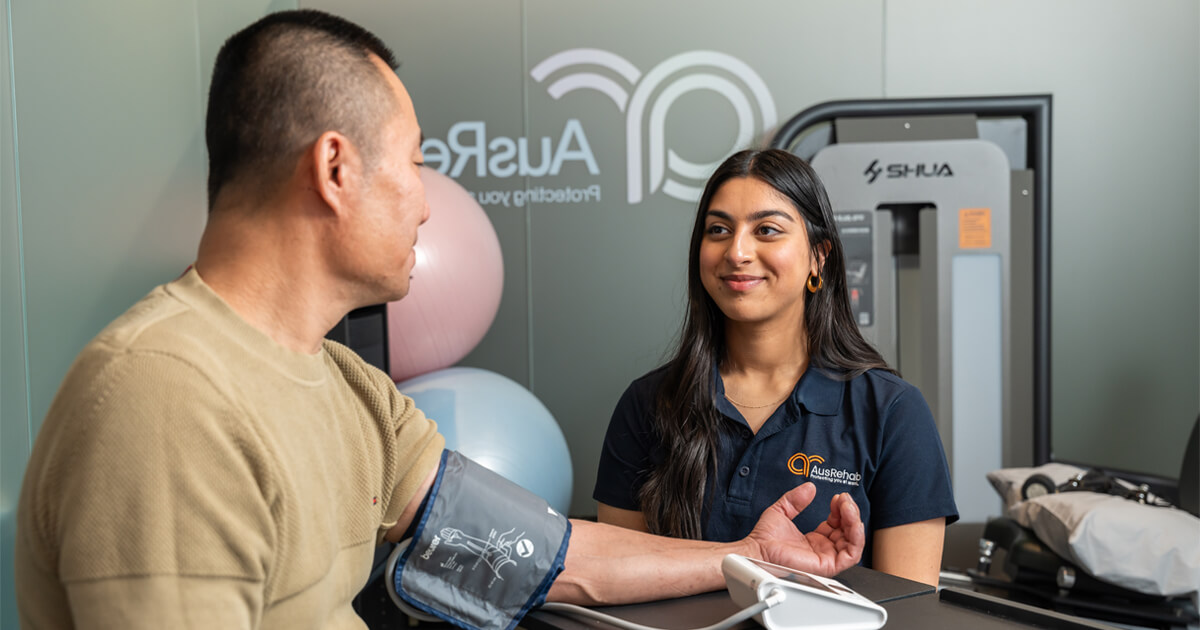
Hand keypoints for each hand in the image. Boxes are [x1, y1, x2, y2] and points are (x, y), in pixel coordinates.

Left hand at [742, 483, 863, 575]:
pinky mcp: (828, 565)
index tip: (837, 497)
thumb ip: (796, 499)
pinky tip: (851, 522)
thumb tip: (809, 487)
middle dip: (850, 512)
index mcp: (814, 539)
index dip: (841, 510)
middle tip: (844, 499)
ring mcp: (826, 558)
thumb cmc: (765, 538)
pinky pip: (852, 555)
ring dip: (854, 521)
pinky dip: (857, 537)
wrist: (758, 549)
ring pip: (853, 542)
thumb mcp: (782, 510)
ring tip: (847, 506)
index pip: (838, 524)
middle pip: (848, 532)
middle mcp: (822, 549)